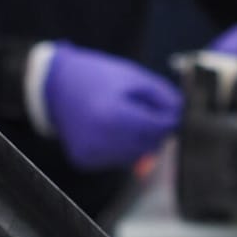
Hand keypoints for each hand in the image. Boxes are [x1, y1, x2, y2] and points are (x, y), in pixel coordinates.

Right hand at [42, 43, 183, 170]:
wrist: (55, 85)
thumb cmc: (96, 76)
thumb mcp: (132, 75)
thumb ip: (162, 96)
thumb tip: (182, 116)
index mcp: (113, 114)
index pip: (158, 128)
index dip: (169, 118)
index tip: (171, 110)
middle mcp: (100, 139)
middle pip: (149, 145)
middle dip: (154, 130)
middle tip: (144, 111)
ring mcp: (90, 153)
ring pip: (135, 156)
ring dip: (139, 140)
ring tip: (123, 117)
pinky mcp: (84, 161)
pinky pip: (116, 160)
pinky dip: (120, 147)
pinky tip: (108, 129)